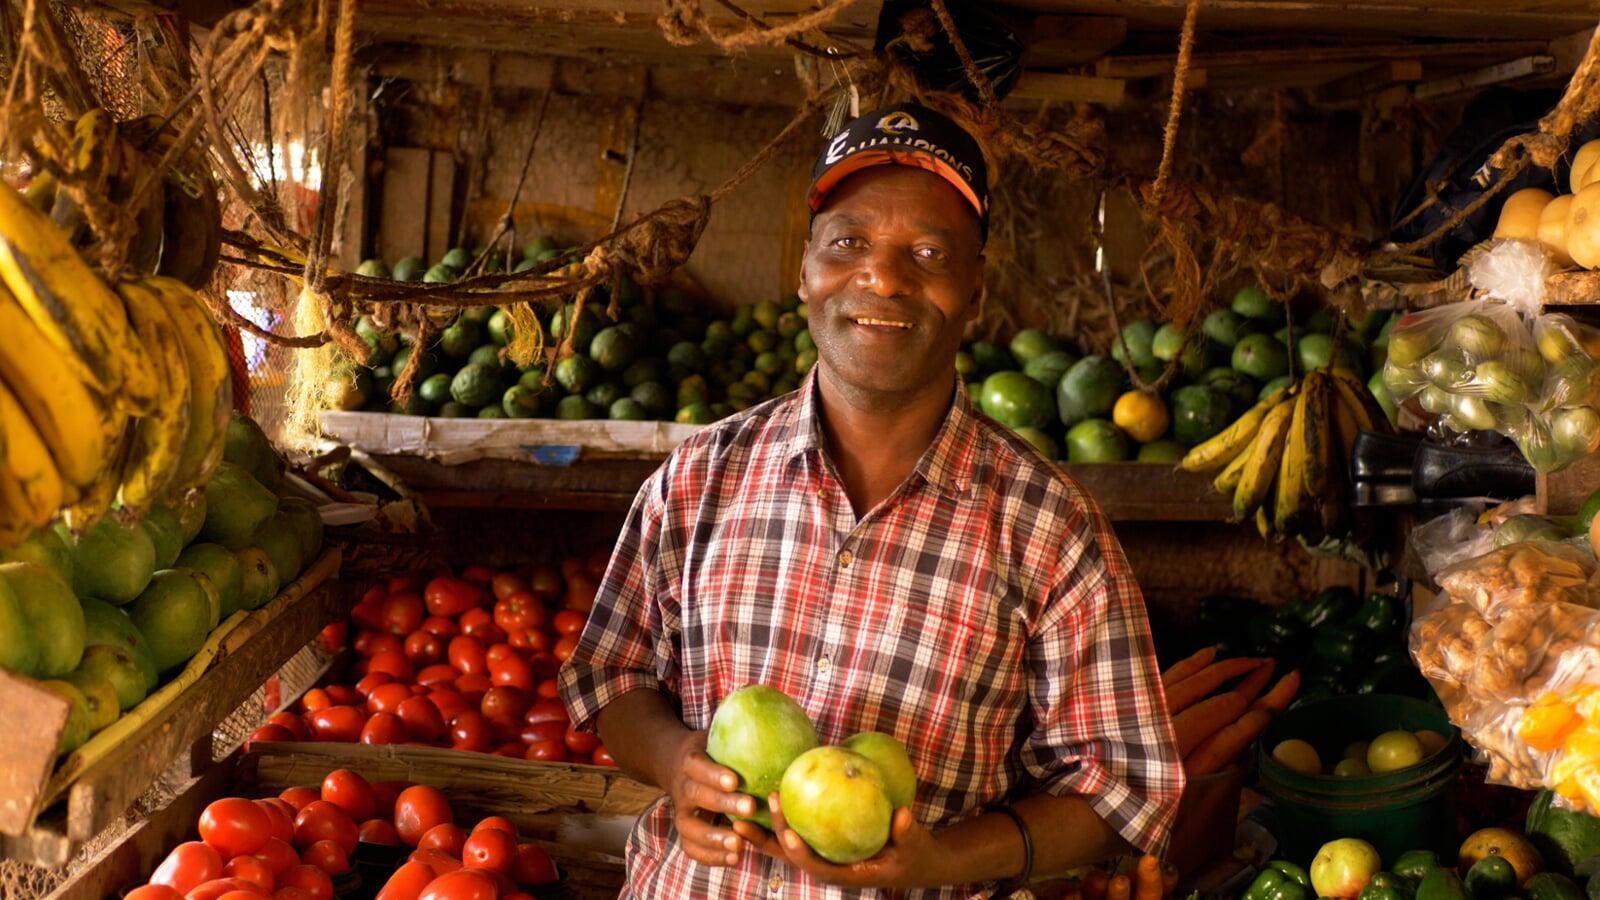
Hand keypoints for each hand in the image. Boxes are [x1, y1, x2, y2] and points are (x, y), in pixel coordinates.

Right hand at [665, 730, 758, 867]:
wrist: (674, 764)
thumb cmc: (709, 749)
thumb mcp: (716, 733)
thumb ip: (737, 724)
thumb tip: (765, 697)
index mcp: (689, 761)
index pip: (698, 766)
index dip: (714, 774)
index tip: (735, 780)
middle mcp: (682, 788)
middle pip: (697, 797)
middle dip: (723, 804)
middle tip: (750, 808)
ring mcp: (682, 811)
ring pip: (690, 828)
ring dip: (714, 838)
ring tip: (739, 846)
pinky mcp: (687, 830)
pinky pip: (692, 848)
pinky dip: (710, 856)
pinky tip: (734, 859)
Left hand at [731, 792, 943, 889]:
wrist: (913, 860)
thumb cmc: (914, 854)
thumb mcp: (916, 845)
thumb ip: (908, 833)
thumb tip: (902, 815)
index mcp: (847, 874)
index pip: (818, 868)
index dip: (801, 855)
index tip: (789, 836)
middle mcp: (829, 866)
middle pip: (790, 857)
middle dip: (766, 840)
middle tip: (747, 815)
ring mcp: (823, 856)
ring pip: (785, 846)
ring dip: (761, 831)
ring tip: (736, 812)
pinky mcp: (821, 843)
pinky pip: (797, 830)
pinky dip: (779, 818)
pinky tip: (763, 796)